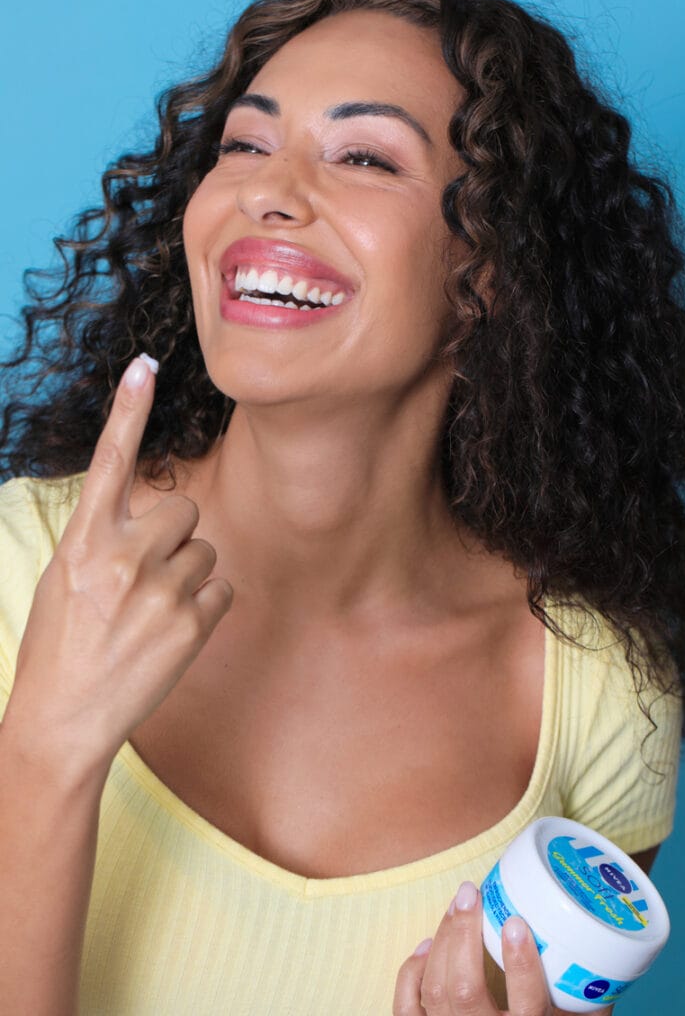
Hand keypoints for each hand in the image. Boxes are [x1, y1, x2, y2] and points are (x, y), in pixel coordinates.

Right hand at [5, 355, 232, 776]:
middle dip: (174, 536)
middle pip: (184, 509)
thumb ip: (105, 540)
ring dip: (189, 572)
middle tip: (146, 577)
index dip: (127, 411)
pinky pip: (222, 587)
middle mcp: (123, 557)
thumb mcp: (65, 580)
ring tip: (152, 611)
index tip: (144, 365)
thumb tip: (152, 519)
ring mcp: (160, 590)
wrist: (64, 721)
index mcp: (83, 541)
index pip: (109, 462)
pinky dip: (206, 605)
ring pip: (206, 549)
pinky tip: (172, 631)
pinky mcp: (192, 623)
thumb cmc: (59, 647)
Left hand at [394, 881, 611, 1015]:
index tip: (516, 922)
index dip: (519, 963)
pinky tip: (427, 945)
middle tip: (470, 893)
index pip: (526, 1004)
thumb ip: (590, 999)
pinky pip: (407, 1008)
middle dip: (463, 934)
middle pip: (464, 990)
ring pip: (436, 991)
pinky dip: (412, 972)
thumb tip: (606, 948)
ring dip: (442, 940)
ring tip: (457, 907)